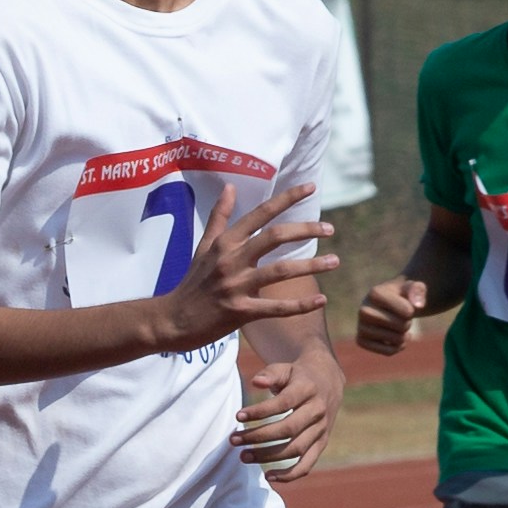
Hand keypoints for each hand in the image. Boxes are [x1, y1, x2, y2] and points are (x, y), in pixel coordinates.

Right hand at [157, 185, 329, 352]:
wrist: (172, 320)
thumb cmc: (192, 283)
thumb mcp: (203, 246)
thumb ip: (219, 217)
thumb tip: (231, 187)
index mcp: (225, 242)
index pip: (260, 214)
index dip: (287, 198)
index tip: (310, 187)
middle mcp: (231, 260)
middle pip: (275, 237)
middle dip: (306, 230)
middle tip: (330, 229)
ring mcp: (236, 286)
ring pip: (280, 271)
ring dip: (311, 265)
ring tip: (335, 261)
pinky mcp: (240, 312)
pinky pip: (276, 308)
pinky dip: (300, 305)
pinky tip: (321, 300)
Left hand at [233, 339, 337, 476]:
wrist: (328, 381)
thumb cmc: (298, 375)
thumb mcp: (285, 368)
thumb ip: (270, 374)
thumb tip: (256, 382)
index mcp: (308, 390)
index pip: (283, 403)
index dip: (260, 411)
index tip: (238, 416)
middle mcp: (318, 411)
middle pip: (288, 429)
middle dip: (258, 437)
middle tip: (233, 440)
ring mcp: (322, 430)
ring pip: (296, 449)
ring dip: (268, 456)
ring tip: (243, 457)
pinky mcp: (322, 443)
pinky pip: (307, 465)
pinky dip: (289, 475)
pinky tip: (268, 476)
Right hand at [353, 271, 437, 356]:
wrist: (386, 304)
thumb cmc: (402, 295)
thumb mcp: (413, 288)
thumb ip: (418, 290)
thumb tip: (418, 305)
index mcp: (375, 293)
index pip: (407, 312)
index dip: (412, 310)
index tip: (404, 304)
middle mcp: (363, 310)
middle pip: (402, 326)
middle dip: (407, 323)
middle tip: (400, 316)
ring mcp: (361, 326)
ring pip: (397, 340)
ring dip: (403, 335)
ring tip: (396, 325)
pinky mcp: (361, 341)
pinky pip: (389, 351)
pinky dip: (397, 347)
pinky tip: (395, 337)